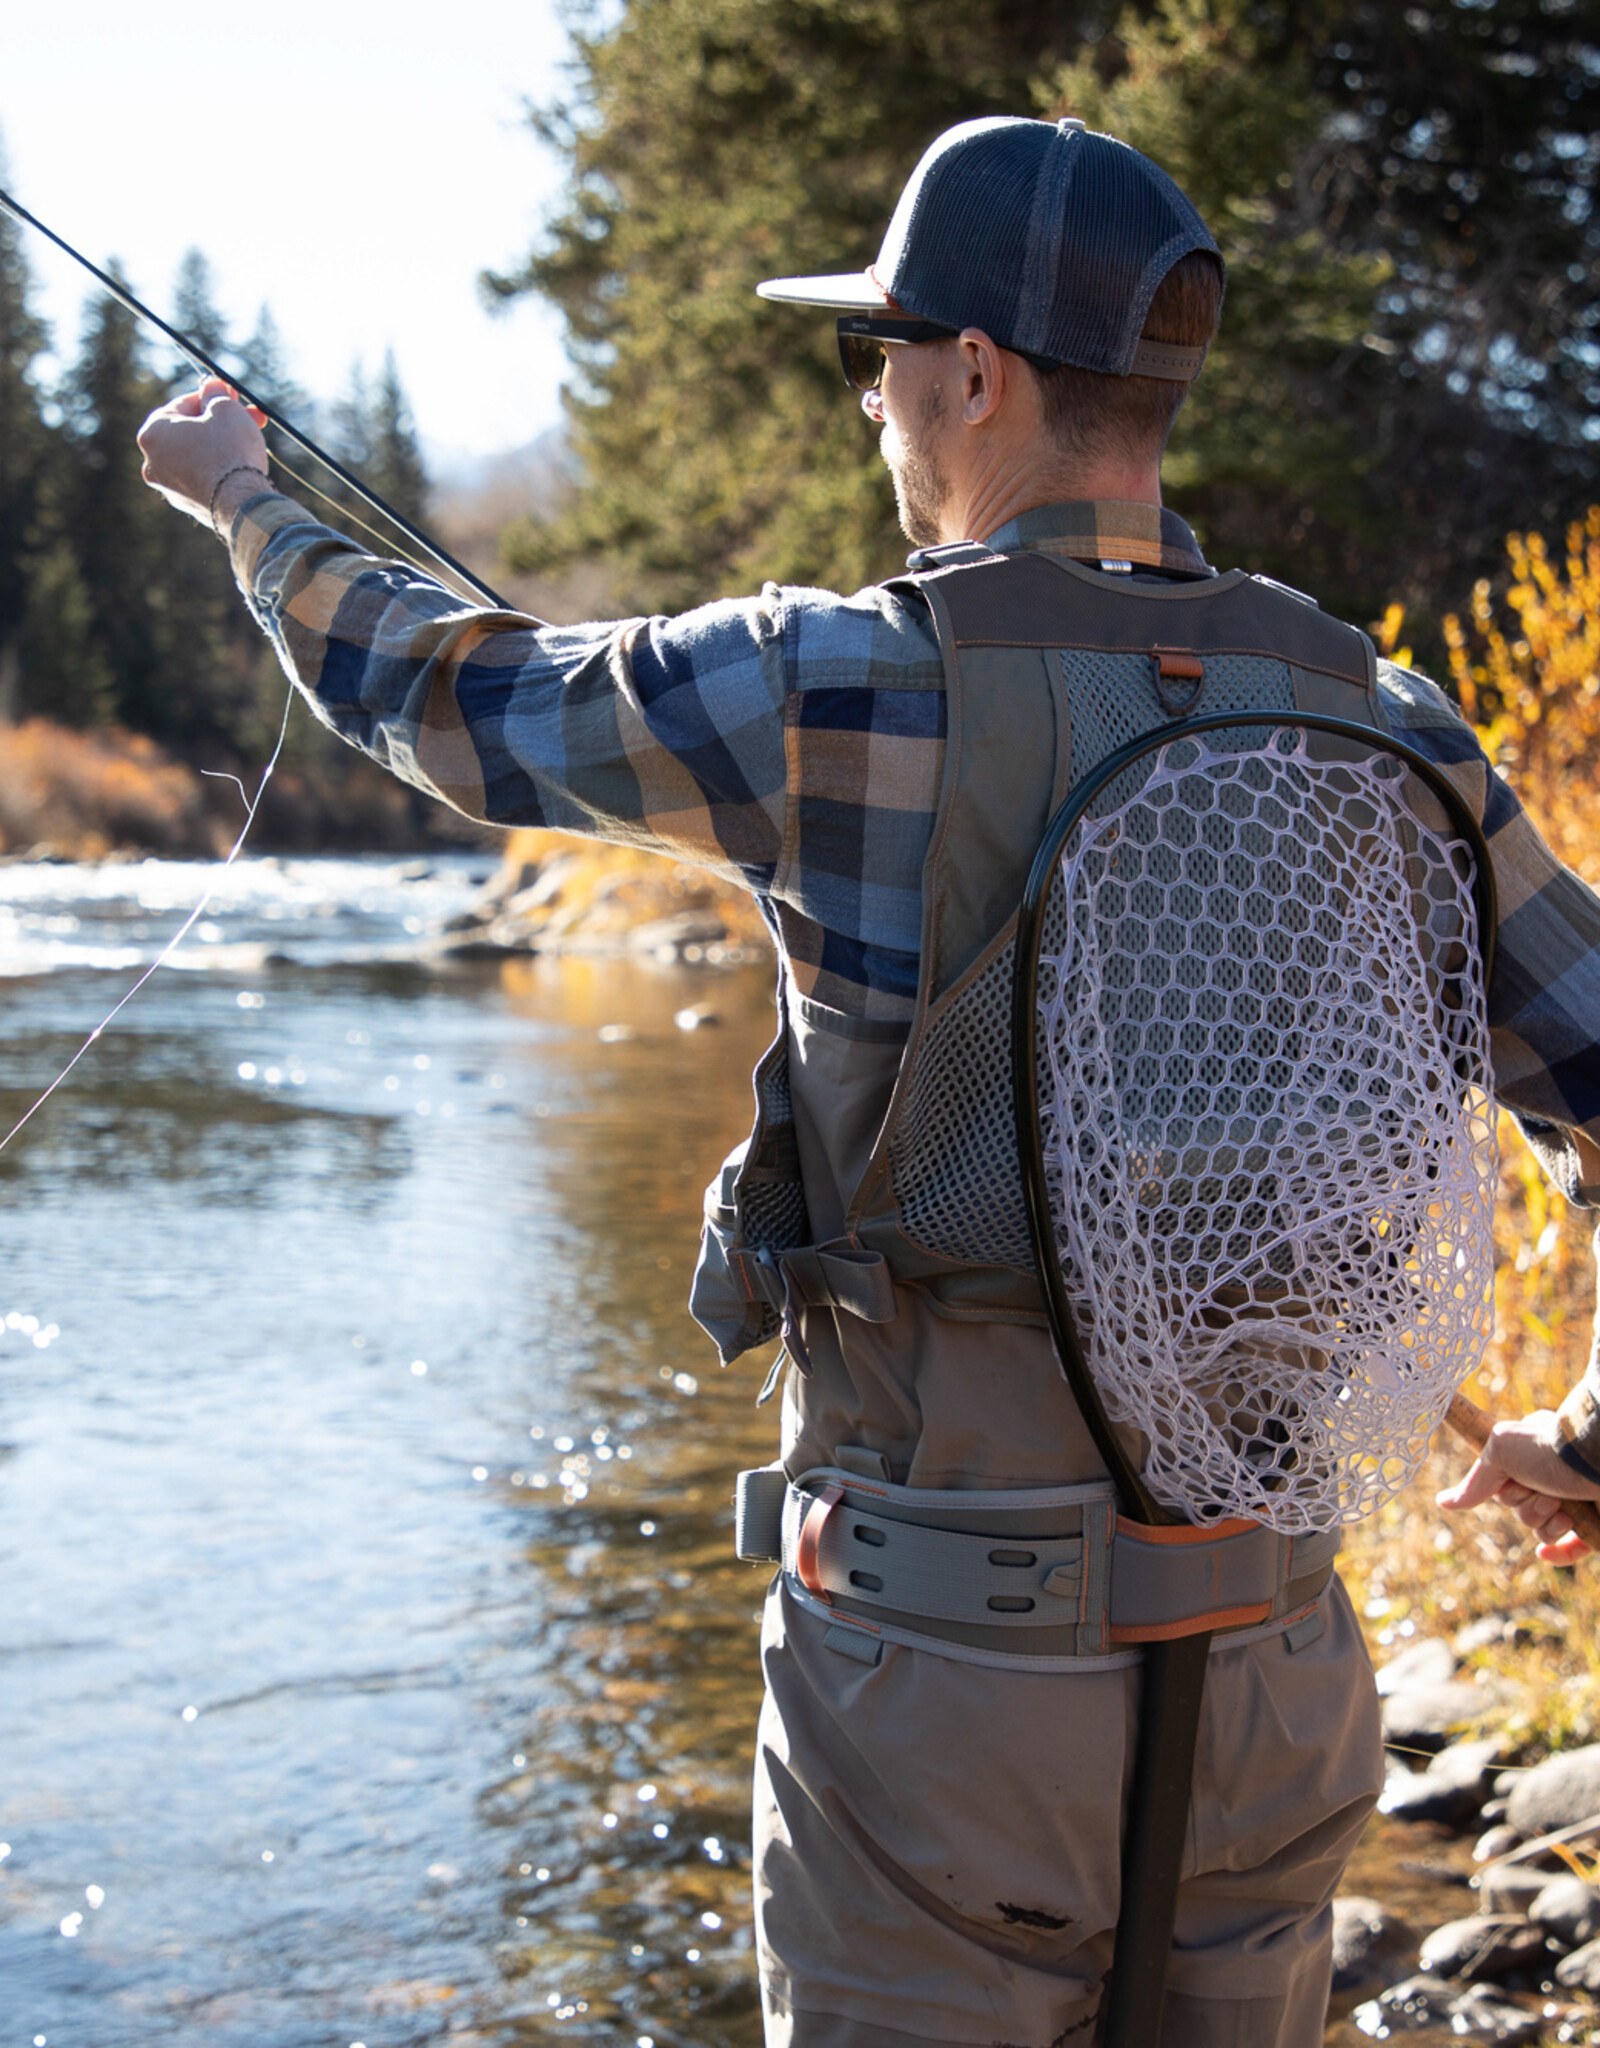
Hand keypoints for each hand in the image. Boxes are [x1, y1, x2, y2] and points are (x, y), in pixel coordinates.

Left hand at [137, 377, 268, 525]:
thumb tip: (212, 385)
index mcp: (153, 433)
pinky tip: (240, 466)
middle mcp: (152, 462)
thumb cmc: (230, 451)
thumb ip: (215, 393)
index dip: (211, 397)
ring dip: (221, 444)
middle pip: (190, 432)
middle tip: (247, 414)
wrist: (241, 504)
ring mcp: (169, 487)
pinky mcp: (188, 505)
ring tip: (250, 439)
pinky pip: (203, 478)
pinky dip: (219, 469)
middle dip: (220, 422)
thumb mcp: (225, 408)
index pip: (183, 405)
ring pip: (197, 455)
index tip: (232, 393)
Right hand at [1436, 1408, 1599, 1564]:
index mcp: (1529, 1455)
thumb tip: (1444, 1503)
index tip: (1513, 1479)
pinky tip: (1546, 1552)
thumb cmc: (1549, 1450)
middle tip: (1543, 1488)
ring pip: (1541, 1530)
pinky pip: (1571, 1550)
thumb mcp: (1501, 1450)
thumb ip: (1476, 1479)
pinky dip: (1559, 1553)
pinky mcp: (1593, 1525)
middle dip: (1527, 1506)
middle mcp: (1550, 1477)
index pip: (1500, 1486)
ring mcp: (1572, 1502)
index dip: (1504, 1490)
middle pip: (1519, 1509)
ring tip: (1564, 1506)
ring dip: (1546, 1522)